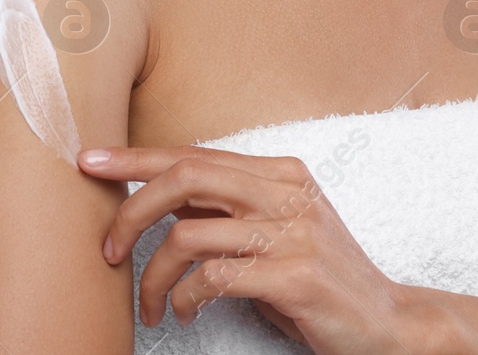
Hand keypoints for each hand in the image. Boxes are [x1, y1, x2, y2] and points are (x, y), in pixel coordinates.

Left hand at [78, 144, 428, 354]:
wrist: (387, 323)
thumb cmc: (321, 280)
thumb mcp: (278, 232)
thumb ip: (229, 211)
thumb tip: (156, 202)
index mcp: (280, 174)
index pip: (194, 153)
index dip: (136, 156)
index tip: (91, 159)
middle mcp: (286, 193)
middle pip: (186, 176)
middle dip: (132, 208)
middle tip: (108, 248)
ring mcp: (293, 233)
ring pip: (190, 233)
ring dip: (154, 275)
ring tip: (151, 305)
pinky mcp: (295, 276)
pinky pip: (214, 277)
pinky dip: (186, 298)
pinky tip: (186, 313)